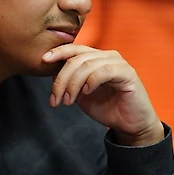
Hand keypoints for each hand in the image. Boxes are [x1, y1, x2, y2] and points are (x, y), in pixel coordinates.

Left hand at [41, 44, 163, 145]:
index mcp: (96, 58)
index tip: (43, 60)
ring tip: (69, 101)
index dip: (58, 52)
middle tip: (56, 99)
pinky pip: (103, 71)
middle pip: (76, 58)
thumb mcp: (80, 95)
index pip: (74, 49)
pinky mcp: (127, 73)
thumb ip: (69, 81)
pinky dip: (91, 81)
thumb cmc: (107, 108)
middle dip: (61, 79)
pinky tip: (86, 93)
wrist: (130, 125)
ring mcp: (118, 63)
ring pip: (87, 64)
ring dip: (73, 84)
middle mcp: (107, 56)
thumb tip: (50, 70)